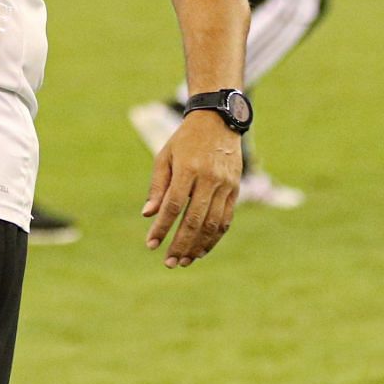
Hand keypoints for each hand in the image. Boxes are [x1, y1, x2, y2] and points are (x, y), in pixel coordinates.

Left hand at [142, 111, 241, 267]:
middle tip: (169, 262)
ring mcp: (225, 185)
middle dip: (181, 244)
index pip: (173, 206)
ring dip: (198, 246)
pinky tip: (202, 250)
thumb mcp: (165, 156)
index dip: (162, 228)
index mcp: (188, 168)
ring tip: (184, 261)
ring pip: (213, 224)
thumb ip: (158, 186)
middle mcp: (209, 179)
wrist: (218, 121)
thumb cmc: (185, 140)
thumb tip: (148, 214)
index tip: (151, 245)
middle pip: (194, 220)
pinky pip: (225, 220)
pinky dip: (214, 238)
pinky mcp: (235, 189)